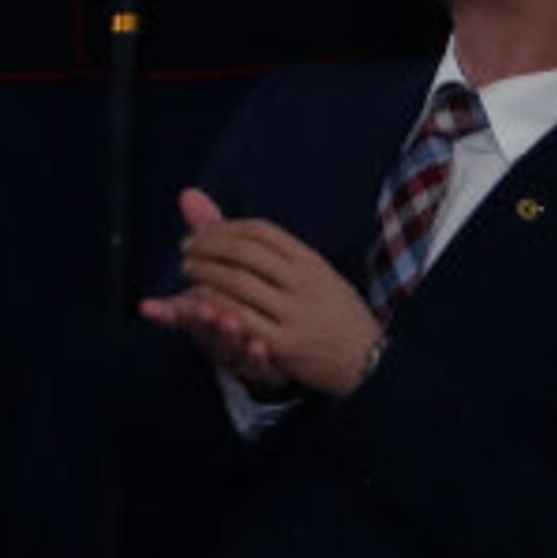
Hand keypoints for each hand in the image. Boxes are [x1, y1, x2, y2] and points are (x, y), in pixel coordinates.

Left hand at [160, 185, 383, 397]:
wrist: (369, 362)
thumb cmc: (330, 310)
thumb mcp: (308, 271)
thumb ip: (258, 242)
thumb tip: (190, 196)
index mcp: (311, 261)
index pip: (259, 231)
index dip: (222, 227)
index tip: (200, 232)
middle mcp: (305, 282)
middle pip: (243, 252)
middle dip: (206, 247)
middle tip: (186, 250)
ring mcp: (297, 313)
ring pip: (237, 283)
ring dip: (204, 274)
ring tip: (189, 272)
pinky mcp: (287, 343)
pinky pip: (241, 317)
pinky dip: (213, 305)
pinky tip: (198, 302)